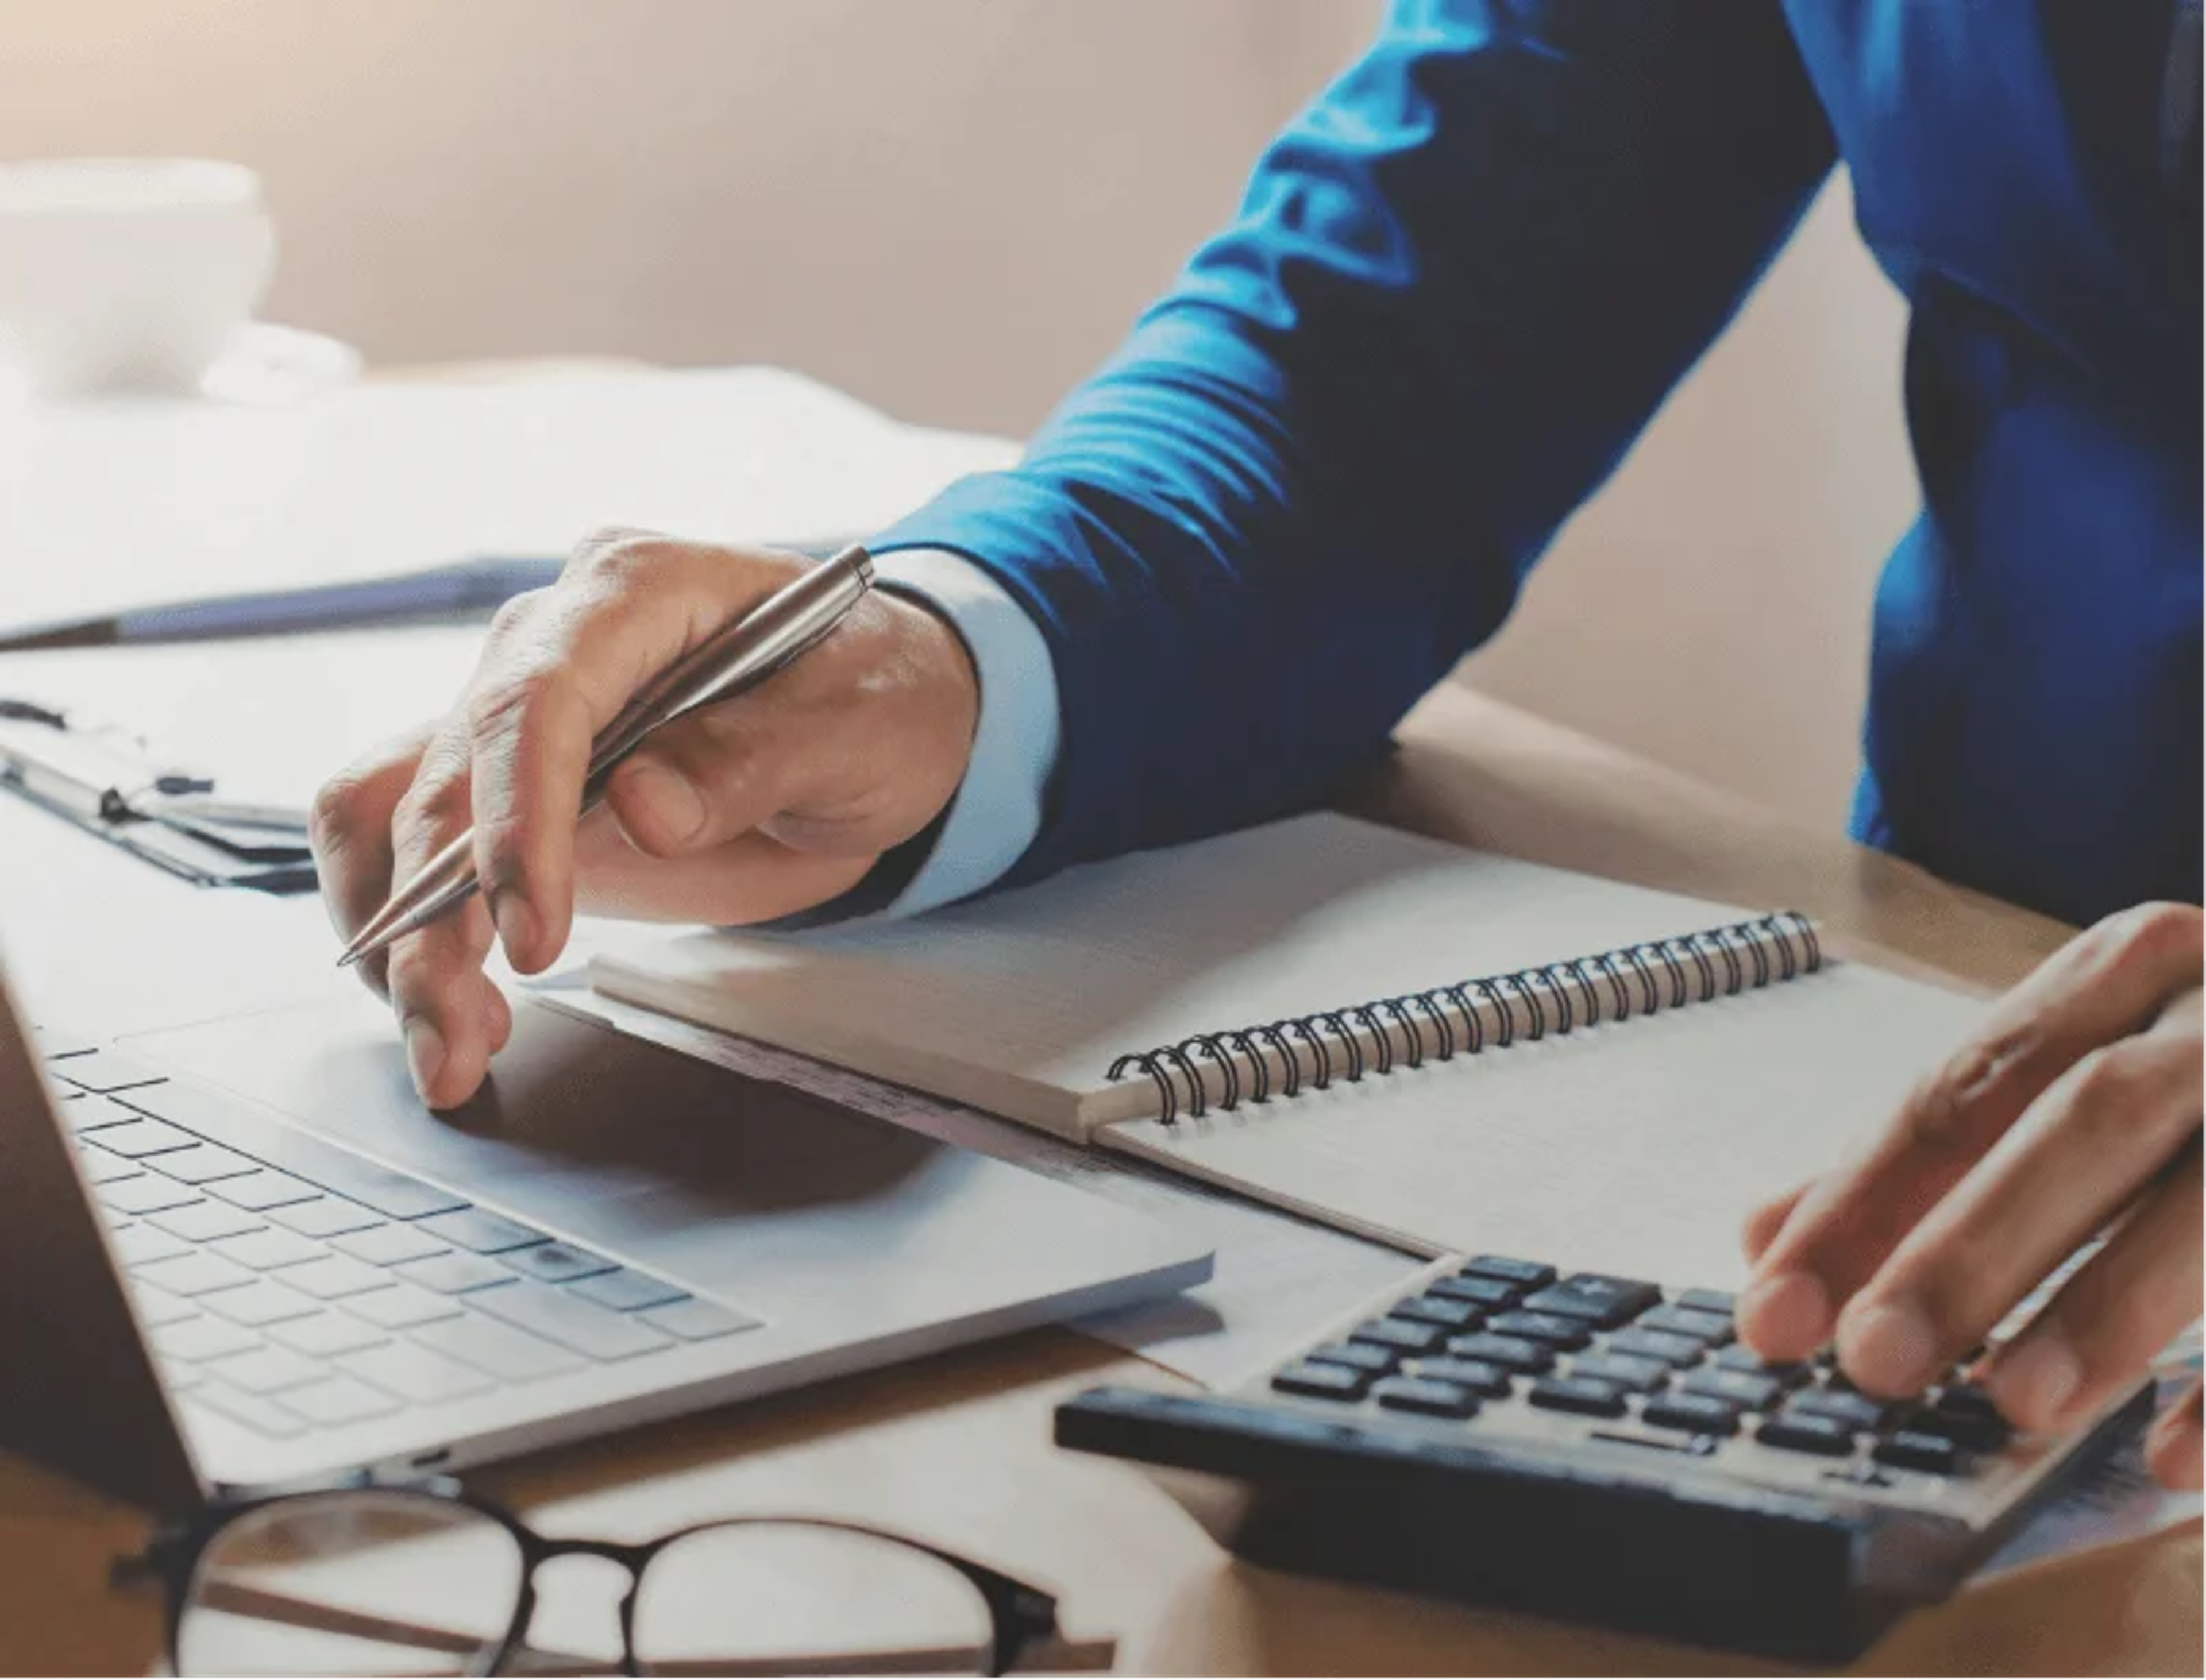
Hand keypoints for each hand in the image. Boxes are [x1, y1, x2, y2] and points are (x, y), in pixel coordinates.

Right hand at [310, 531, 979, 1108]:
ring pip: (395, 814)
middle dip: (430, 917)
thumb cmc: (879, 696)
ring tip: (451, 1050)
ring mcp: (521, 716)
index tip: (534, 936)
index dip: (516, 822)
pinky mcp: (512, 790)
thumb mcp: (858, 722)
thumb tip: (641, 806)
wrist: (880, 714)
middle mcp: (551, 641)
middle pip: (443, 771)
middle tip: (459, 1038)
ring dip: (398, 937)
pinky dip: (415, 933)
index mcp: (637, 590)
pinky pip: (414, 848)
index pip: (535, 699)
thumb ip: (753, 758)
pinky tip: (466, 1013)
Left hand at [1736, 903, 2204, 1487]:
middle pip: (2083, 1123)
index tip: (1773, 1308)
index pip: (1956, 1093)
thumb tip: (1766, 1238)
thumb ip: (1937, 1154)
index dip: (1858, 1202)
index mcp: (2126, 972)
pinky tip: (2171, 1459)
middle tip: (1875, 1361)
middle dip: (1973, 1245)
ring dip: (2110, 1308)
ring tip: (2013, 1405)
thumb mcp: (2086, 1063)